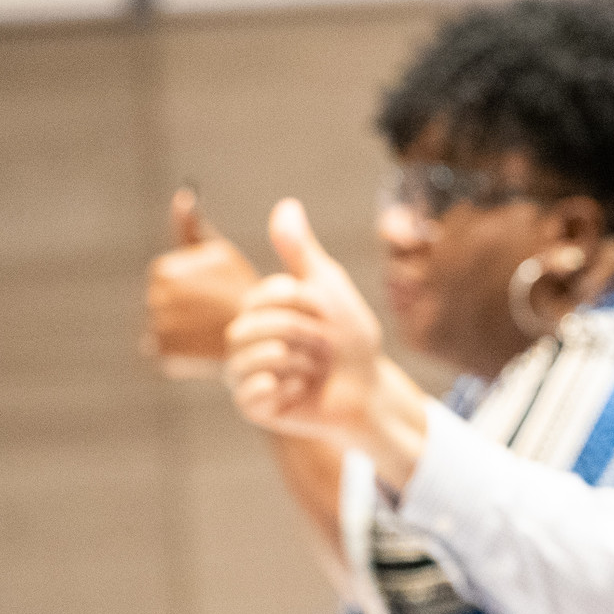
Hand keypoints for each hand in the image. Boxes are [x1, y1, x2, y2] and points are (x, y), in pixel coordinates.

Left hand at [145, 188, 256, 371]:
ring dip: (179, 333)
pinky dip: (178, 353)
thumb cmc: (244, 292)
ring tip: (209, 333)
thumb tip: (182, 196)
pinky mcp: (165, 354)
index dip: (188, 288)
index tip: (212, 295)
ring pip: (158, 328)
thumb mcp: (222, 253)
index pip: (162, 279)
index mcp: (164, 270)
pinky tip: (201, 349)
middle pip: (156, 303)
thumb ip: (193, 228)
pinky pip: (160, 351)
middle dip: (180, 310)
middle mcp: (157, 295)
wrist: (271, 338)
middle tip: (212, 316)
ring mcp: (159, 326)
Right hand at [223, 199, 387, 445]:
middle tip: (323, 346)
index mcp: (257, 312)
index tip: (324, 316)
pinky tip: (298, 392)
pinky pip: (249, 395)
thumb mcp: (329, 290)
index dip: (301, 304)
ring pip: (243, 360)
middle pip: (245, 328)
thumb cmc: (350, 339)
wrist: (370, 389)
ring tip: (311, 370)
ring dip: (291, 362)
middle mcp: (244, 343)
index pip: (262, 296)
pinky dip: (281, 390)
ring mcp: (246, 376)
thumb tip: (286, 205)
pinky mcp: (255, 408)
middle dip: (297, 334)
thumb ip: (302, 253)